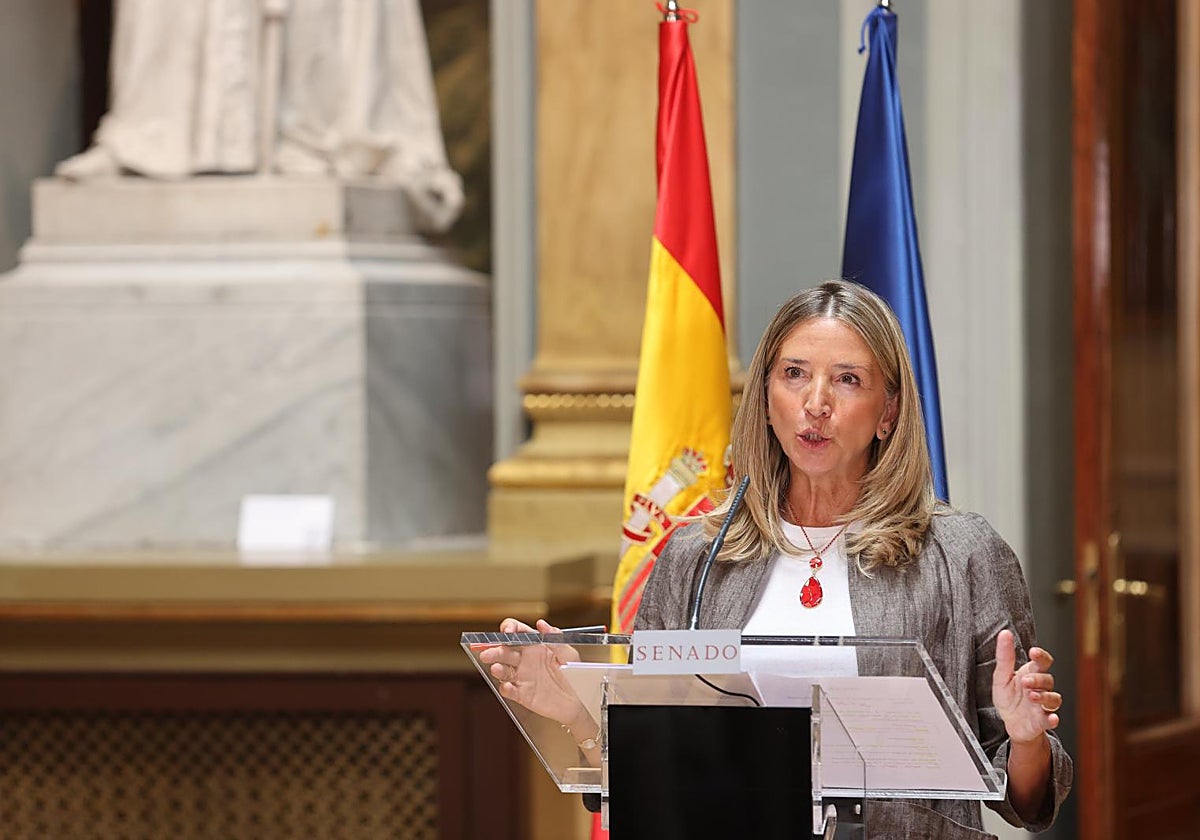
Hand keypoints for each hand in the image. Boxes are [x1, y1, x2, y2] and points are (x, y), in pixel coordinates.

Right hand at [478, 618, 590, 730]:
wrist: (580, 702)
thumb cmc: (576, 674)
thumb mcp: (569, 654)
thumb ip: (555, 638)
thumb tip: (542, 623)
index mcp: (535, 645)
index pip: (517, 632)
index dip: (509, 628)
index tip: (507, 631)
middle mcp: (525, 659)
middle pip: (504, 651)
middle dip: (494, 650)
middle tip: (487, 652)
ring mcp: (522, 676)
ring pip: (503, 670)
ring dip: (497, 668)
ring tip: (496, 668)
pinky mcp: (522, 694)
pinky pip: (509, 690)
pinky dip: (506, 688)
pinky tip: (507, 686)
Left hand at [992, 628, 1061, 744]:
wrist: (1010, 723)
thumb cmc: (1008, 698)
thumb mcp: (1001, 676)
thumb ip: (1004, 657)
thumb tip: (1005, 633)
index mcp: (1031, 674)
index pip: (1043, 662)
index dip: (1041, 656)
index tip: (1034, 652)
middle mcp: (1041, 688)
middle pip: (1047, 679)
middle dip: (1037, 679)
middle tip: (1025, 681)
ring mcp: (1043, 705)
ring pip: (1053, 698)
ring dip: (1045, 697)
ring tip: (1032, 696)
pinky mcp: (1042, 721)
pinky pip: (1051, 719)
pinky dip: (1053, 718)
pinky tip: (1052, 718)